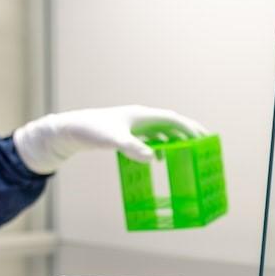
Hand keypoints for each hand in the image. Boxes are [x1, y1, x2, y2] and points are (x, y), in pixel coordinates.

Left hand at [13, 105, 209, 174]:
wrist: (70, 130)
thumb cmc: (92, 131)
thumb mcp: (114, 141)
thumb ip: (133, 148)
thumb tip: (153, 159)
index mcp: (142, 115)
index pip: (173, 119)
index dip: (190, 128)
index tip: (204, 138)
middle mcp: (140, 118)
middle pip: (170, 124)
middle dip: (187, 133)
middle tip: (203, 145)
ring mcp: (133, 125)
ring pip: (161, 131)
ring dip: (174, 141)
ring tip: (185, 154)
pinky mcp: (125, 133)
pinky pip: (149, 138)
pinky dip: (159, 146)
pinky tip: (157, 159)